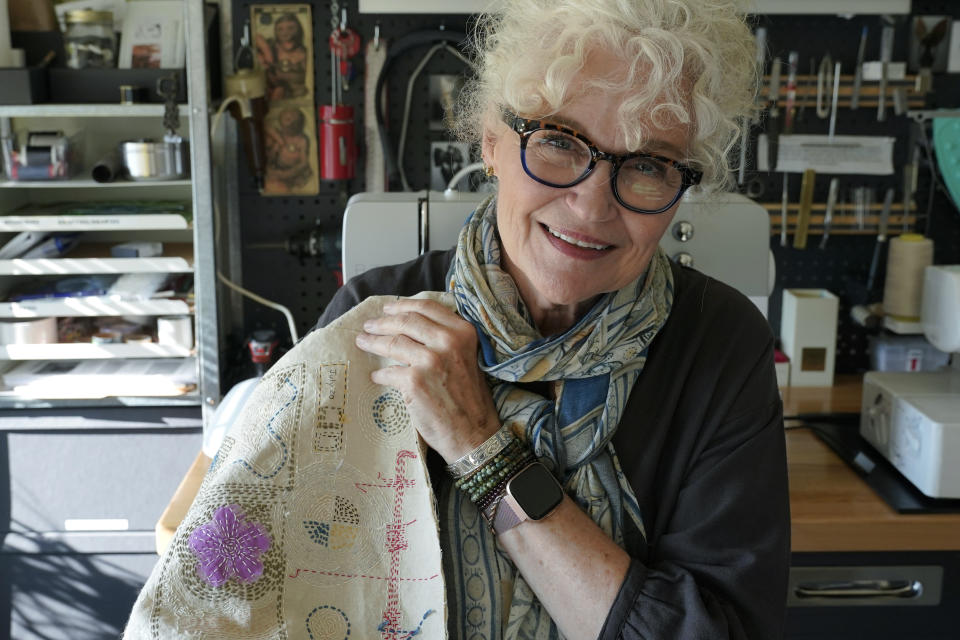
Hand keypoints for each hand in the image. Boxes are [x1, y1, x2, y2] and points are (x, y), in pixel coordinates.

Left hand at [354, 298, 500, 462]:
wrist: (473, 433)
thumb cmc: (470, 398)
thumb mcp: (467, 357)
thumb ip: (448, 339)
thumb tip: (413, 327)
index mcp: (463, 332)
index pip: (427, 307)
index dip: (403, 305)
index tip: (388, 308)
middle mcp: (448, 342)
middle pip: (406, 322)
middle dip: (383, 322)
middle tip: (369, 325)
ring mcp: (430, 361)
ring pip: (393, 343)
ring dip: (373, 342)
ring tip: (362, 342)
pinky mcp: (414, 382)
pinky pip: (388, 373)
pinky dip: (380, 375)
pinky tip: (376, 377)